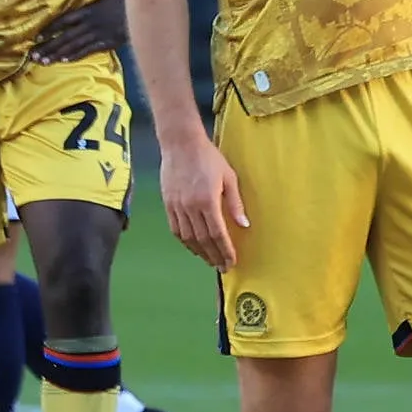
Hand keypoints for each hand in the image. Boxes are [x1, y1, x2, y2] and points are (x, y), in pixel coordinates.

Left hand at [28, 0, 126, 63]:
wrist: (144, 12)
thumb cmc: (127, 1)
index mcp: (88, 10)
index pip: (64, 20)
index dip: (50, 29)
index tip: (37, 37)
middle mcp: (89, 23)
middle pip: (65, 36)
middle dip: (48, 46)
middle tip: (33, 55)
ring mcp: (97, 34)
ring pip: (73, 46)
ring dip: (57, 54)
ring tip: (43, 62)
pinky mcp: (107, 43)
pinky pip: (88, 51)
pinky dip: (76, 56)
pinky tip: (64, 61)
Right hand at [161, 130, 250, 269]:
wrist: (180, 144)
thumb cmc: (208, 157)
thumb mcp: (229, 177)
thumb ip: (235, 203)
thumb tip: (244, 225)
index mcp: (208, 200)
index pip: (218, 234)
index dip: (225, 250)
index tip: (232, 261)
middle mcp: (190, 207)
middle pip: (203, 240)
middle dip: (214, 256)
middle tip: (223, 267)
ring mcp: (177, 207)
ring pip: (188, 238)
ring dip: (200, 252)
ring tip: (210, 261)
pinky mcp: (168, 204)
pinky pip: (176, 229)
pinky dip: (185, 242)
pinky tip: (193, 247)